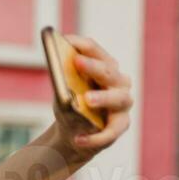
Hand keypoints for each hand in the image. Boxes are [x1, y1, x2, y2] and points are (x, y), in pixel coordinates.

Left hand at [53, 34, 133, 161]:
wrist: (73, 134)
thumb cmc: (71, 106)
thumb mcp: (63, 91)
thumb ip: (62, 78)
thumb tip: (56, 64)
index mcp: (105, 68)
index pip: (96, 52)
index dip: (82, 45)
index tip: (66, 40)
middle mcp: (119, 82)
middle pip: (109, 72)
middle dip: (94, 66)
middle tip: (77, 62)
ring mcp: (122, 105)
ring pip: (118, 98)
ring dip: (103, 98)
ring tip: (87, 100)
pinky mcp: (120, 126)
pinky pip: (110, 132)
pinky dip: (94, 137)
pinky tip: (78, 139)